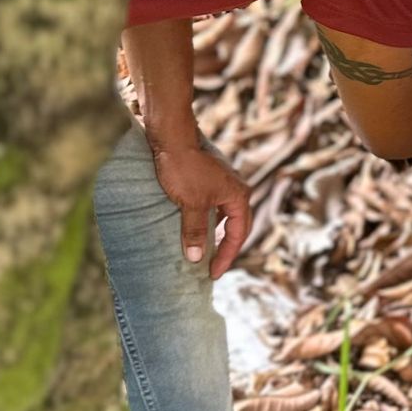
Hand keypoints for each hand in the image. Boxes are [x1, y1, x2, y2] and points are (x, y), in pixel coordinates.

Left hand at [150, 139, 252, 276]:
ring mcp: (224, 182)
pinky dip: (207, 220)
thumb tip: (197, 258)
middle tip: (213, 267)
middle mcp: (236, 189)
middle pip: (237, 225)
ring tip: (204, 249)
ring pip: (225, 215)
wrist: (172, 137)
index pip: (238, 234)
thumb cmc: (184, 168)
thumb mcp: (190, 204)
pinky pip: (214, 205)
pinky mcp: (210, 177)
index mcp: (239, 196)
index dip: (226, 256)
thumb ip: (196, 231)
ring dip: (216, 233)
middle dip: (226, 247)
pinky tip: (195, 226)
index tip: (213, 273)